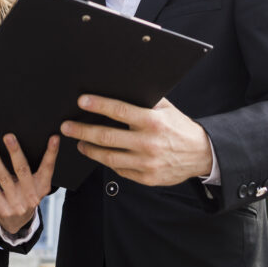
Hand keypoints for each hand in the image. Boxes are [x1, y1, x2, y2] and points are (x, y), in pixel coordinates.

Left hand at [0, 134, 58, 234]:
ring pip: (4, 178)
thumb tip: (19, 144)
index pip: (48, 167)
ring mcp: (17, 204)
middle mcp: (32, 196)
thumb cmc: (25, 195)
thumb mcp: (35, 185)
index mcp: (42, 187)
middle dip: (15, 152)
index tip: (54, 138)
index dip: (52, 152)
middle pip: (23, 170)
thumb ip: (33, 170)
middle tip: (8, 136)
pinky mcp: (3, 208)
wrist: (17, 223)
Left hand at [60, 95, 212, 186]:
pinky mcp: (146, 178)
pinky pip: (120, 171)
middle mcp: (148, 143)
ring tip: (79, 143)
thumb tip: (121, 87)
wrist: (201, 155)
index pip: (119, 111)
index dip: (98, 106)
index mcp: (152, 121)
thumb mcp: (167, 109)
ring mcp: (146, 164)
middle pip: (107, 137)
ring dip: (90, 150)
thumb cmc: (180, 127)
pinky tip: (99, 155)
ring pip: (109, 158)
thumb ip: (146, 100)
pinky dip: (108, 163)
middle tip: (66, 127)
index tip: (82, 102)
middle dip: (82, 131)